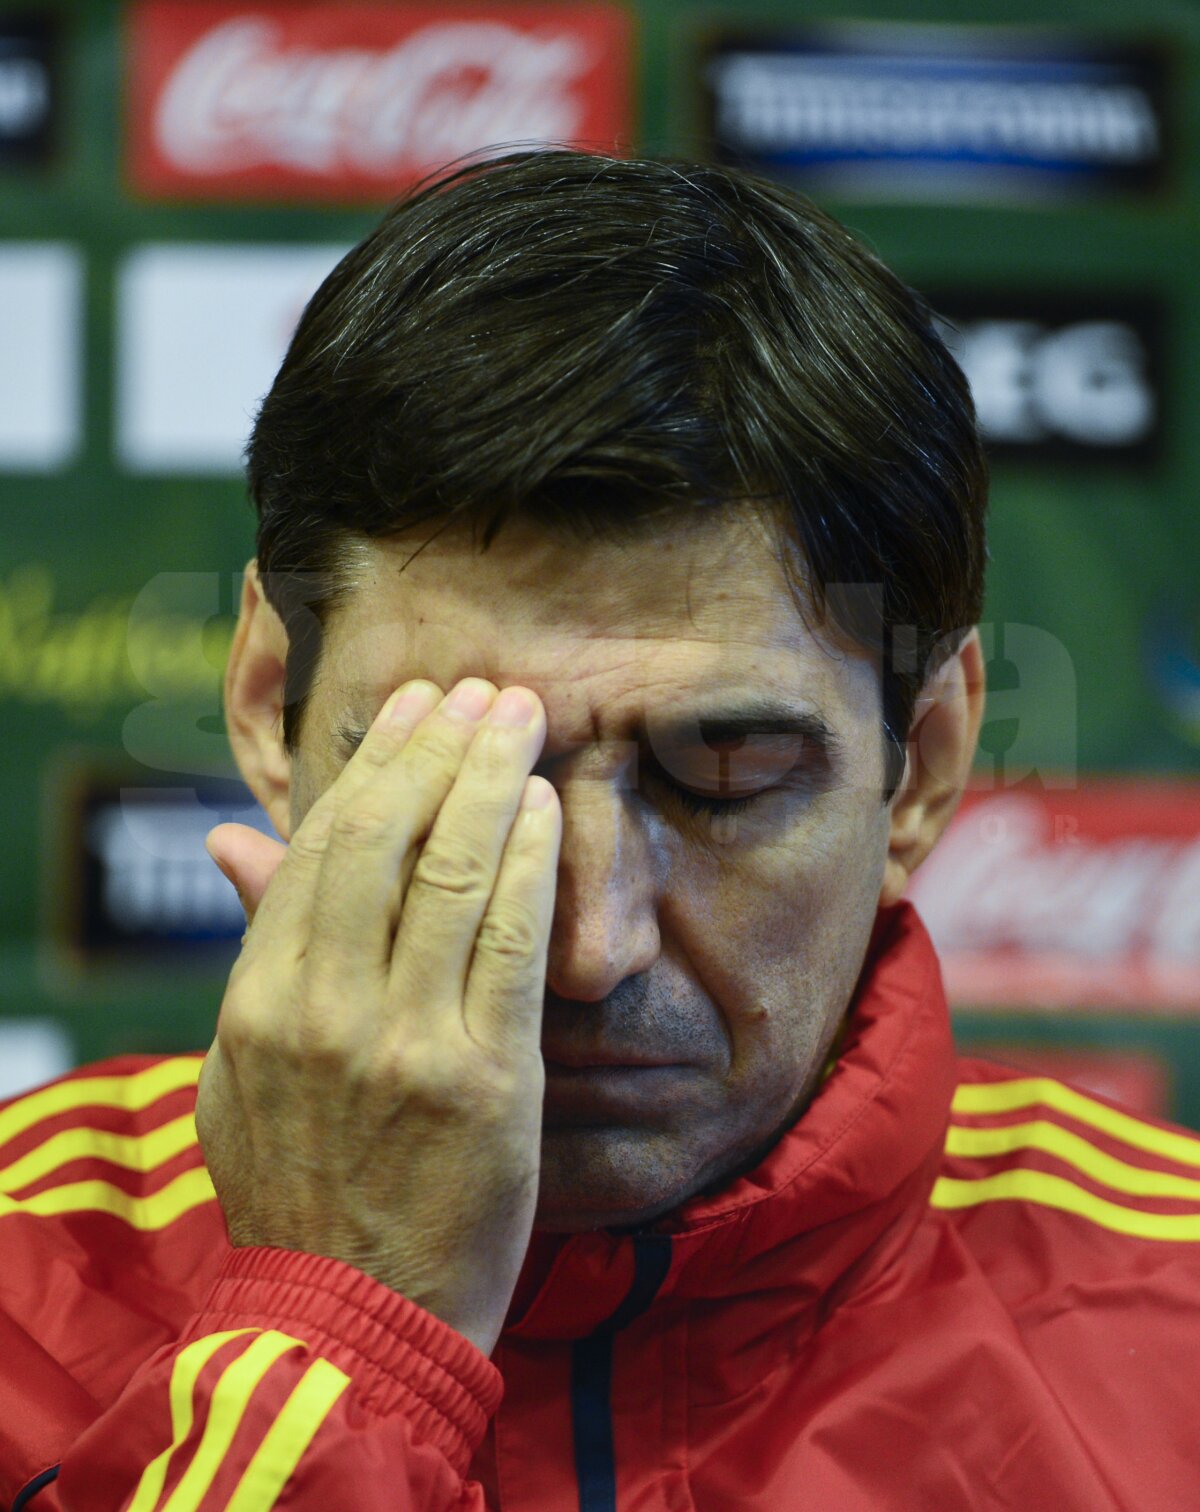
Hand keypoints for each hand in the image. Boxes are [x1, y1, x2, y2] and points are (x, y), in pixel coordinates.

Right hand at [196, 678, 560, 1357]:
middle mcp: (322, 1010)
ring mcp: (403, 1042)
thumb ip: (253, 951)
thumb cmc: (302, 1190)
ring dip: (486, 778)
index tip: (411, 711)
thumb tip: (231, 839)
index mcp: (256, 1004)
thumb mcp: (240, 1075)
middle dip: (434, 750)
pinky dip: (524, 862)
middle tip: (477, 689)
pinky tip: (542, 804)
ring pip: (445, 873)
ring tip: (519, 714)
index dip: (369, 769)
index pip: (316, 852)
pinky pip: (506, 944)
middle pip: (381, 841)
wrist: (351, 1319)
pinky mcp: (483, 1079)